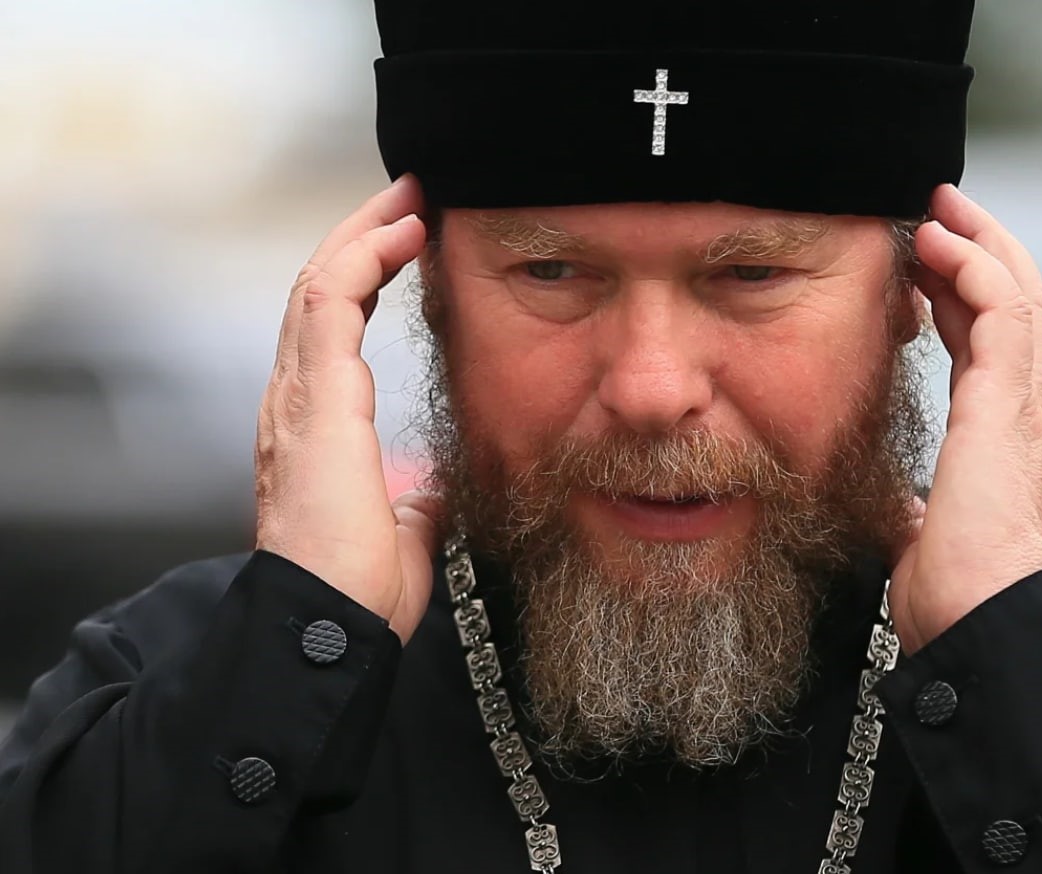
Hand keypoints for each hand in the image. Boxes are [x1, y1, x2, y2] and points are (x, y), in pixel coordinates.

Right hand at [254, 175, 443, 643]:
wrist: (330, 627)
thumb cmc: (357, 594)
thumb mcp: (402, 536)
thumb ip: (411, 505)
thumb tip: (427, 496)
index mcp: (316, 429)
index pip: (333, 331)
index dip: (368, 280)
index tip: (411, 245)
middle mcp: (295, 403)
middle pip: (320, 293)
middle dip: (364, 238)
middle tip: (411, 199)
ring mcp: (296, 398)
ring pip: (319, 285)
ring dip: (364, 234)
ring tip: (411, 197)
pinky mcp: (312, 400)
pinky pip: (328, 304)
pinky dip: (363, 259)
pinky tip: (404, 234)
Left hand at [890, 184, 1041, 654]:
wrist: (975, 623)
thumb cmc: (951, 592)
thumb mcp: (918, 528)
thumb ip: (913, 504)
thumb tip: (896, 504)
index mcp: (997, 435)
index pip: (985, 344)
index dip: (957, 296)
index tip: (921, 264)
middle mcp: (1018, 411)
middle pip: (1010, 307)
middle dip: (973, 252)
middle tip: (935, 211)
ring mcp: (1020, 405)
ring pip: (1016, 296)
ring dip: (978, 244)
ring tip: (939, 207)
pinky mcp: (1009, 404)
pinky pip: (1007, 313)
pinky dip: (977, 269)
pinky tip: (941, 244)